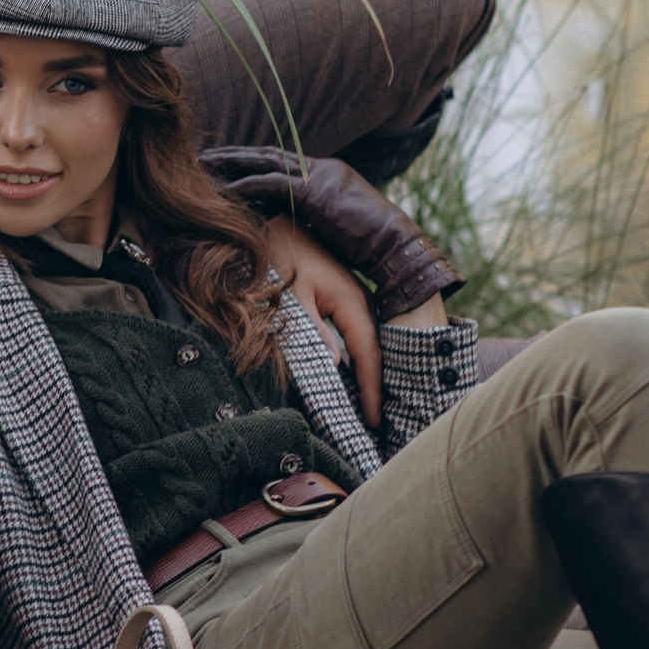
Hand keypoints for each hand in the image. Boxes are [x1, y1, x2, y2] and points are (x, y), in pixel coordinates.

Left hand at [206, 146, 463, 323]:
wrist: (398, 249)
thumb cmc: (374, 248)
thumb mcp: (339, 227)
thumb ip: (316, 221)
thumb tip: (296, 231)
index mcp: (328, 174)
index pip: (283, 163)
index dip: (253, 163)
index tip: (226, 165)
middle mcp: (321, 168)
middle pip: (268, 155)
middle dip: (234, 156)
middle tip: (202, 158)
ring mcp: (318, 176)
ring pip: (264, 162)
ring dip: (230, 164)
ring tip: (200, 167)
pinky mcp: (314, 191)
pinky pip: (268, 183)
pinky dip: (243, 185)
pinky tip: (220, 191)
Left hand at [259, 217, 383, 425]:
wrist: (270, 221)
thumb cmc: (277, 256)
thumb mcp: (289, 296)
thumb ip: (310, 330)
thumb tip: (337, 364)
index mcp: (351, 300)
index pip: (368, 353)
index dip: (373, 388)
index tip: (374, 420)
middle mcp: (358, 300)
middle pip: (374, 350)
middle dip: (377, 387)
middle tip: (378, 426)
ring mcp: (351, 298)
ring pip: (365, 343)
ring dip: (367, 374)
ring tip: (369, 410)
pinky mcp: (339, 298)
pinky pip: (354, 334)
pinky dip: (355, 358)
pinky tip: (350, 378)